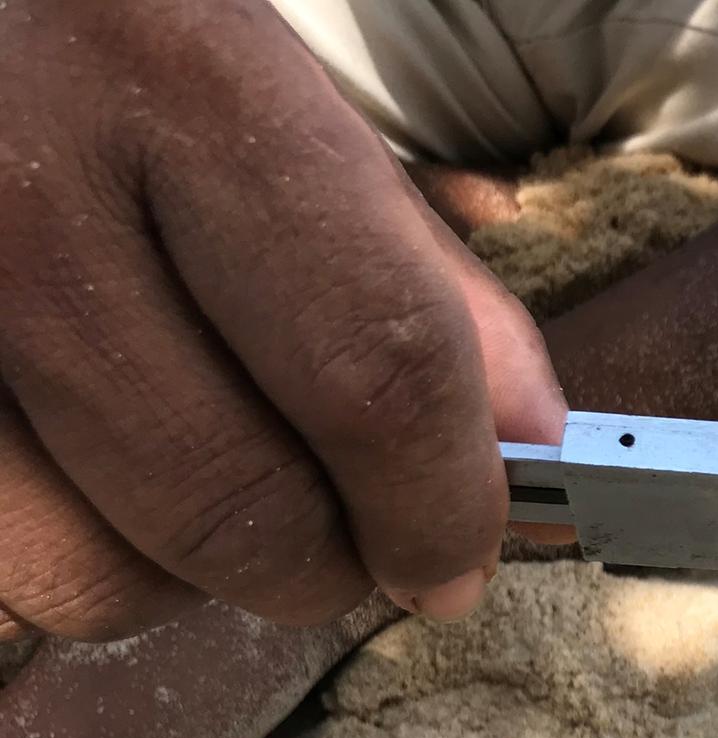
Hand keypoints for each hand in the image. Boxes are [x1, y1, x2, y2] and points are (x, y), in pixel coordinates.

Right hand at [0, 0, 565, 642]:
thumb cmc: (125, 40)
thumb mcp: (287, 103)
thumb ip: (419, 272)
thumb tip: (534, 444)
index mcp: (188, 87)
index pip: (375, 374)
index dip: (441, 507)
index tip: (459, 562)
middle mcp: (29, 195)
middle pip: (234, 510)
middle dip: (328, 562)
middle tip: (349, 530)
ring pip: (99, 574)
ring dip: (191, 566)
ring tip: (203, 463)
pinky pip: (6, 562)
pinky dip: (81, 542)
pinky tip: (96, 453)